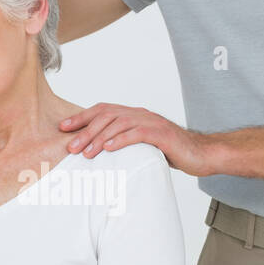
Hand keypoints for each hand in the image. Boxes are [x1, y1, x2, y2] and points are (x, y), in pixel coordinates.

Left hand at [60, 103, 214, 175]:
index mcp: (132, 115)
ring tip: (85, 153)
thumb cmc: (169, 152)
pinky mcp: (161, 134)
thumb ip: (122, 143)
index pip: (102, 110)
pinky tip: (109, 149)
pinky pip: (137, 133)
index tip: (62, 128)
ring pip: (118, 123)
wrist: (200, 154)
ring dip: (99, 138)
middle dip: (85, 131)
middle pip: (106, 116)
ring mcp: (151, 122)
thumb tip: (95, 153)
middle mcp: (140, 114)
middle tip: (70, 147)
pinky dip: (121, 140)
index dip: (81, 117)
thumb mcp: (140, 146)